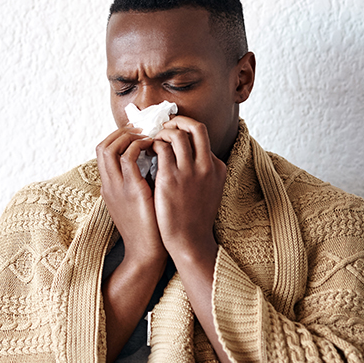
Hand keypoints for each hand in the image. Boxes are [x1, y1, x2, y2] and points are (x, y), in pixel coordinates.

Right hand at [95, 125, 165, 267]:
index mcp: (108, 187)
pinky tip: (154, 147)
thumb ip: (138, 181)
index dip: (119, 137)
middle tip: (143, 129)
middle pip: (102, 146)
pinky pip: (128, 158)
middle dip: (122, 132)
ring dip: (129, 136)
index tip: (138, 134)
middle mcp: (108, 185)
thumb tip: (153, 161)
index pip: (103, 152)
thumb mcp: (137, 201)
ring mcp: (117, 187)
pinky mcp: (132, 191)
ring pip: (109, 147)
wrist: (146, 253)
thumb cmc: (148, 228)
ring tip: (148, 136)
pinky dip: (139, 147)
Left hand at [151, 116, 226, 261]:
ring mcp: (190, 171)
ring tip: (152, 138)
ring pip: (177, 134)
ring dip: (162, 132)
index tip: (173, 132)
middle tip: (163, 125)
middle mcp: (206, 165)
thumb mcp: (209, 192)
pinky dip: (152, 144)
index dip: (186, 130)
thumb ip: (203, 173)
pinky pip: (161, 148)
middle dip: (178, 121)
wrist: (189, 241)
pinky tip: (146, 151)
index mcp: (217, 168)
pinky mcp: (171, 178)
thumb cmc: (193, 219)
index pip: (204, 137)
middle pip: (196, 127)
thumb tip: (190, 158)